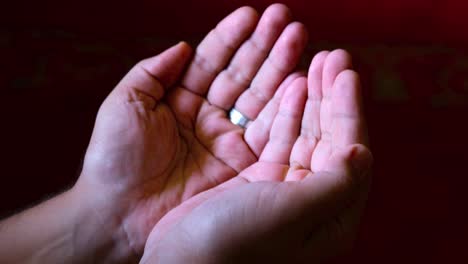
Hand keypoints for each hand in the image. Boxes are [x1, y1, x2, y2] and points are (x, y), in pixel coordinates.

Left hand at [74, 3, 307, 258]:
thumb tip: (182, 45)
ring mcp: (226, 139)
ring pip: (259, 96)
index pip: (211, 60)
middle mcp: (207, 116)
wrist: (119, 214)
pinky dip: (284, 105)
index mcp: (179, 99)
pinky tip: (298, 79)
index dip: (231, 37)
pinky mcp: (241, 163)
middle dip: (264, 45)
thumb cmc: (114, 159)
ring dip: (280, 67)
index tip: (251, 15)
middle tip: (284, 18)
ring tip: (297, 37)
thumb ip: (153, 71)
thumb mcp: (126, 104)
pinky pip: (268, 129)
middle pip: (241, 74)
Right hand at [141, 50, 372, 262]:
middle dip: (332, 98)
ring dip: (312, 100)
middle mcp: (313, 204)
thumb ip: (335, 185)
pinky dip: (286, 114)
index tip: (345, 73)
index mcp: (331, 217)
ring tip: (315, 64)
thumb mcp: (290, 213)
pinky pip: (279, 141)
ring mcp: (284, 192)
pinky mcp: (257, 183)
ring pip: (306, 136)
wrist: (181, 262)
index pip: (351, 153)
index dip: (349, 110)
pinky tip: (292, 88)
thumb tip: (361, 152)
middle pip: (331, 139)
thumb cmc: (233, 244)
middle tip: (333, 58)